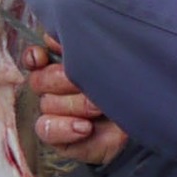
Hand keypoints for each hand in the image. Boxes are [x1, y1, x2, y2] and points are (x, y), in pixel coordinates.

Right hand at [25, 37, 127, 165]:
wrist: (142, 121)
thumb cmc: (124, 87)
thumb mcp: (110, 63)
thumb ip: (84, 47)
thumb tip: (56, 38)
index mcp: (60, 66)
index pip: (34, 59)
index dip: (34, 57)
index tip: (42, 57)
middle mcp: (53, 89)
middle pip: (39, 80)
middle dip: (66, 80)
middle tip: (93, 84)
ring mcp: (53, 114)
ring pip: (47, 104)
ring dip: (75, 105)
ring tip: (99, 108)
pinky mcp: (58, 138)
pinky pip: (47, 129)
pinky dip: (65, 127)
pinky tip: (85, 127)